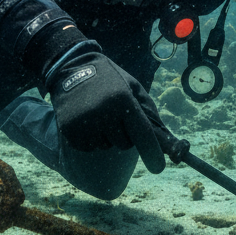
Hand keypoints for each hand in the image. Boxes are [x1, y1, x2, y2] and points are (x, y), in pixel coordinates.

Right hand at [45, 48, 166, 173]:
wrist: (72, 66)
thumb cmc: (109, 79)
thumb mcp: (133, 87)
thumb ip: (148, 112)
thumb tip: (167, 141)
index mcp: (123, 99)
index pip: (142, 134)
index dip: (153, 154)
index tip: (158, 168)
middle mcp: (104, 112)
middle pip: (124, 144)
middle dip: (124, 135)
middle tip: (115, 115)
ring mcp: (85, 122)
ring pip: (106, 147)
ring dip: (106, 136)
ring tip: (98, 113)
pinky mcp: (69, 129)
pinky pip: (88, 148)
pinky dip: (90, 138)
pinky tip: (86, 119)